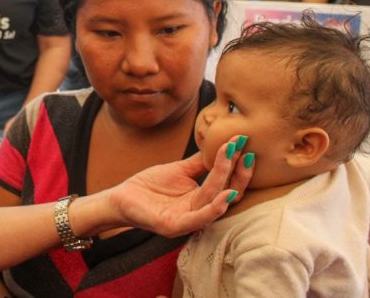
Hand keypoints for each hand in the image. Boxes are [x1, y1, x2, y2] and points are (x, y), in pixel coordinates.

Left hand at [108, 137, 252, 237]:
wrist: (121, 198)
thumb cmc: (150, 186)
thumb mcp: (178, 170)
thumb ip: (200, 162)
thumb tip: (221, 144)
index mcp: (201, 200)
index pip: (225, 183)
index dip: (235, 165)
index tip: (242, 142)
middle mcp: (198, 212)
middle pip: (226, 194)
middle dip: (238, 174)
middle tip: (248, 153)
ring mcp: (187, 221)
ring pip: (213, 202)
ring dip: (228, 183)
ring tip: (240, 165)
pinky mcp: (173, 227)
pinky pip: (197, 219)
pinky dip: (213, 209)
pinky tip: (224, 195)